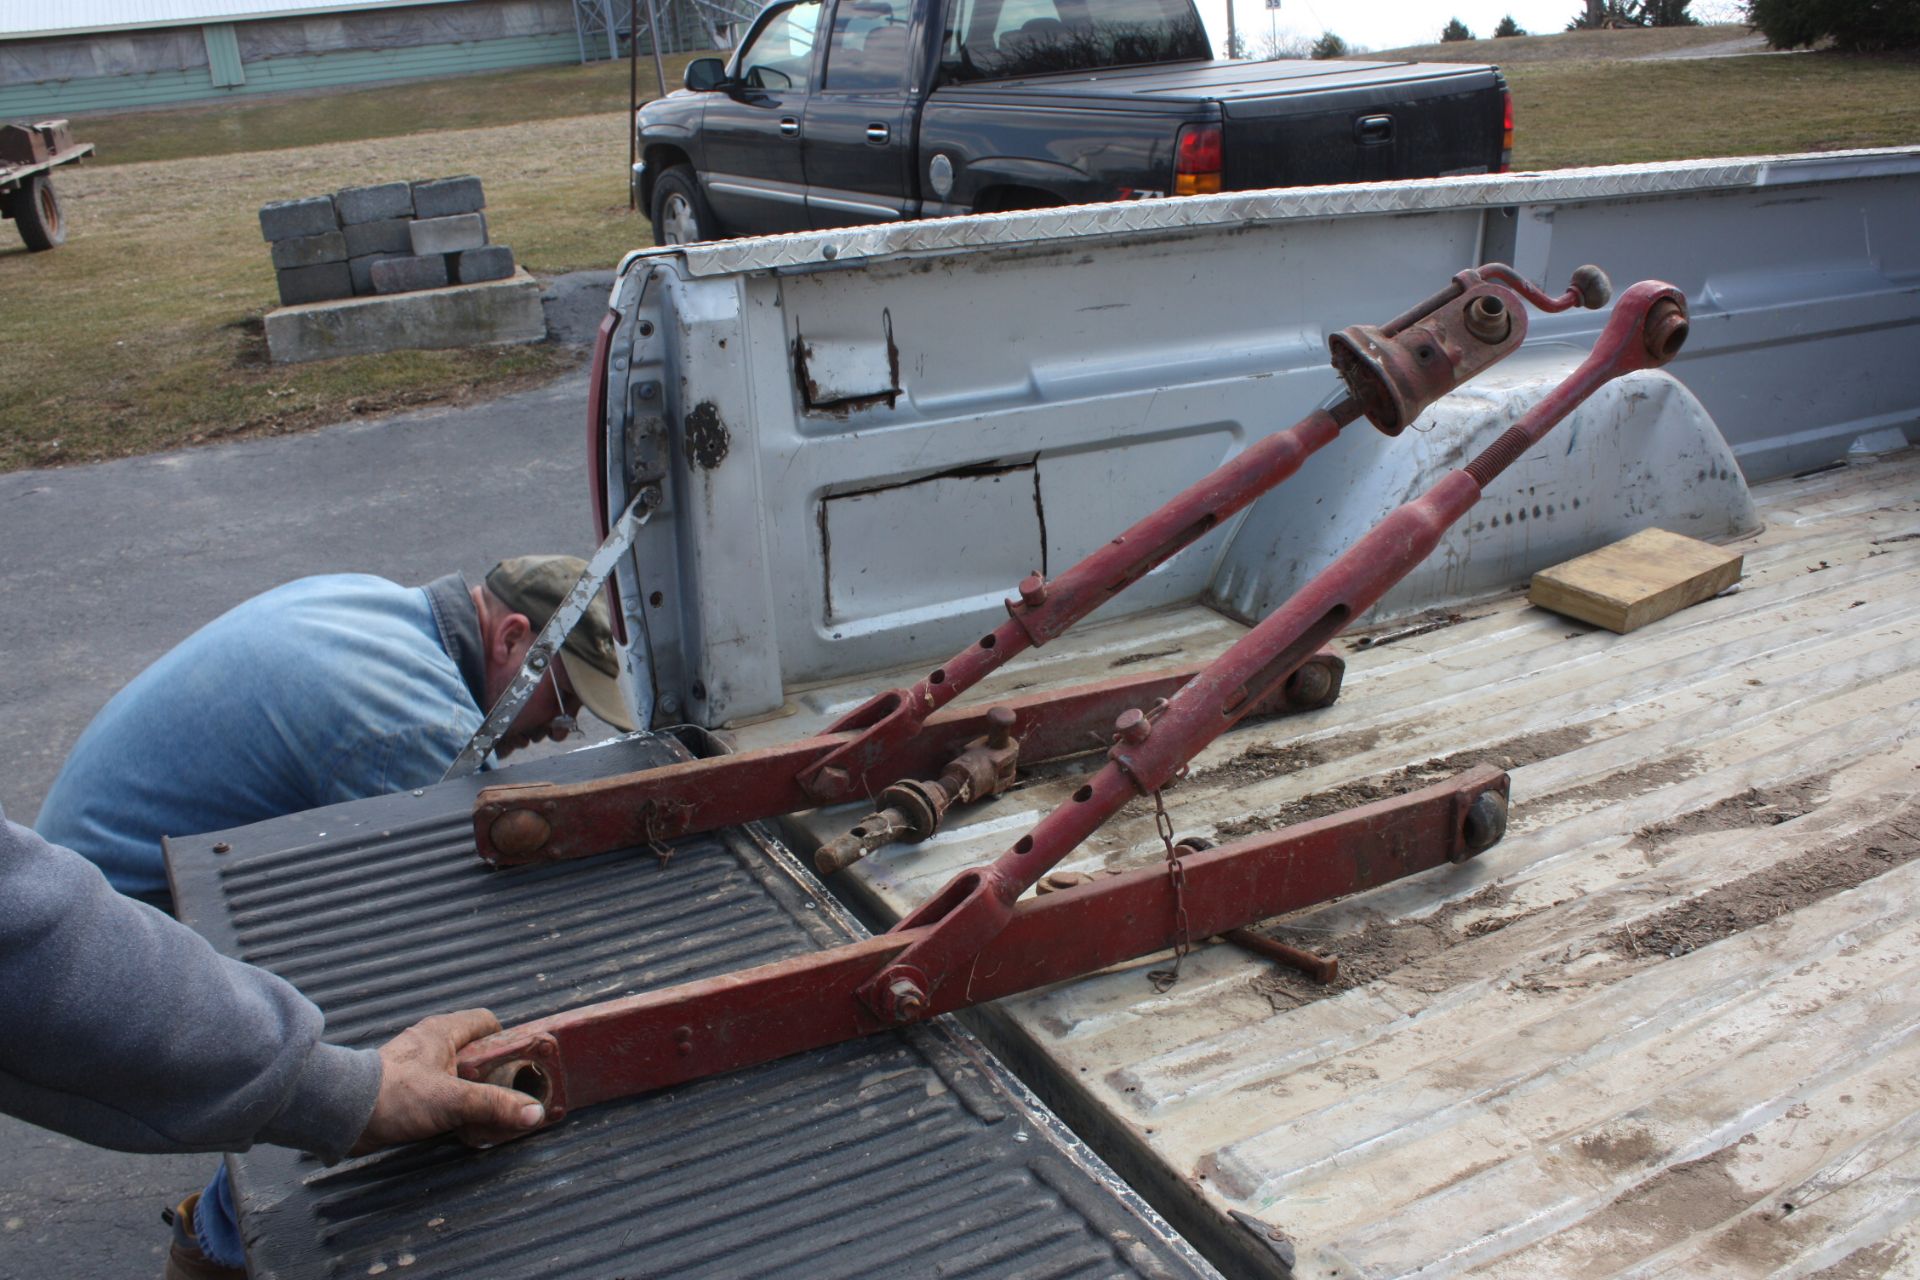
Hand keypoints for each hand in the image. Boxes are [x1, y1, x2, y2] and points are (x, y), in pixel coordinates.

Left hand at [348, 1009, 546, 1154]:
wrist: (344, 1116)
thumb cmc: (394, 1095)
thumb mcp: (453, 1100)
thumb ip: (495, 1105)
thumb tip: (533, 1112)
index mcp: (443, 1031)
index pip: (487, 1023)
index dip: (507, 1042)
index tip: (521, 1064)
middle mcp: (431, 1044)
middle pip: (476, 1053)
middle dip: (494, 1076)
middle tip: (509, 1096)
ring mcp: (418, 1068)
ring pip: (459, 1076)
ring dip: (474, 1095)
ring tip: (487, 1114)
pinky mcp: (407, 1090)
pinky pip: (442, 1093)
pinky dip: (455, 1108)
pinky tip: (460, 1125)